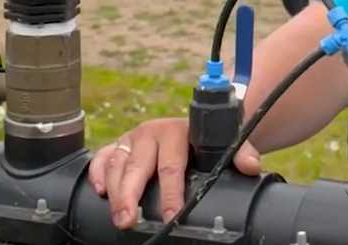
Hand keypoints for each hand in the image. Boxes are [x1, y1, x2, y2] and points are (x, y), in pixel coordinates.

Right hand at [88, 118, 261, 229]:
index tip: (171, 216)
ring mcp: (132, 139)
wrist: (195, 126)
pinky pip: (101, 157)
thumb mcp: (225, 143)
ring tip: (118, 217)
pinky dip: (96, 173)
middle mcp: (150, 133)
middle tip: (128, 221)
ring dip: (113, 191)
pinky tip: (98, 192)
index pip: (171, 165)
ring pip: (116, 164)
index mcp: (177, 131)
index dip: (171, 192)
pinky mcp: (118, 145)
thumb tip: (251, 166)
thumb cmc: (207, 140)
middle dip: (130, 196)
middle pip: (136, 166)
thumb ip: (240, 152)